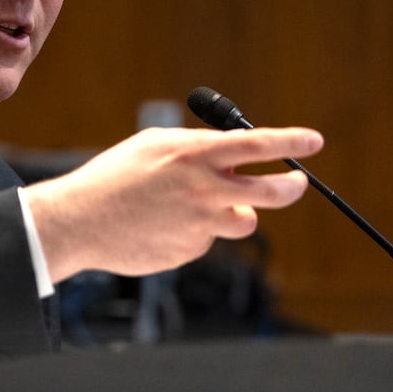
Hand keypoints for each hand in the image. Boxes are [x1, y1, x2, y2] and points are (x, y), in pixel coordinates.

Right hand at [23, 126, 323, 282]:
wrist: (79, 222)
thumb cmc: (112, 179)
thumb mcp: (152, 146)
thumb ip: (194, 146)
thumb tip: (227, 152)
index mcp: (195, 156)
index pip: (257, 144)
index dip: (292, 141)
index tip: (314, 141)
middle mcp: (205, 189)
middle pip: (274, 191)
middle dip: (293, 186)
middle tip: (295, 182)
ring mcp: (201, 224)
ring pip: (244, 220)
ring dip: (234, 212)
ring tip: (200, 209)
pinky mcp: (191, 251)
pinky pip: (207, 240)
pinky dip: (193, 232)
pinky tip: (161, 227)